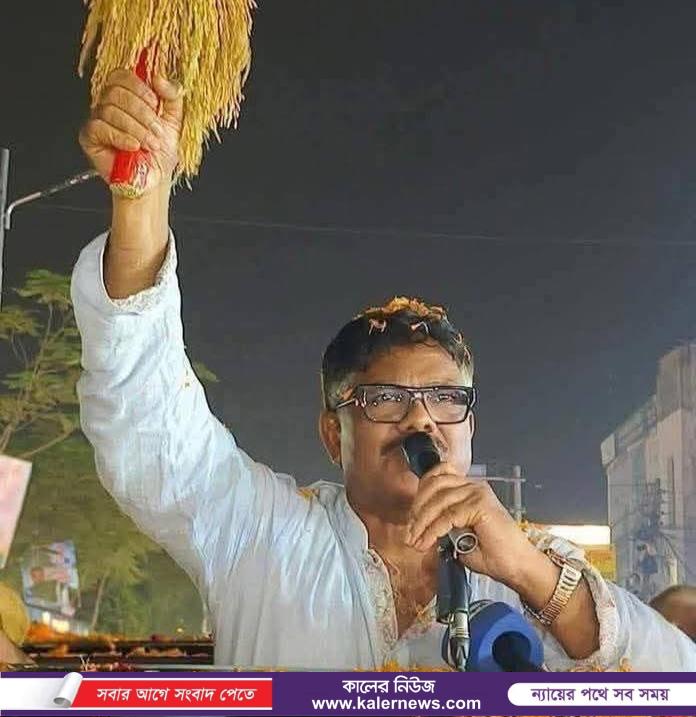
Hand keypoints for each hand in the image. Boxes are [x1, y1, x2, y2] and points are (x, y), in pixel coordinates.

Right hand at [79, 69, 182, 193]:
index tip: (155, 105)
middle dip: (142, 113)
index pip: (122, 76)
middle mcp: (109, 105)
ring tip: (149, 144)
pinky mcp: (89, 137)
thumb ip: (172, 96)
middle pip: (116, 91)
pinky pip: (100, 127)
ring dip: (136, 129)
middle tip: (156, 132)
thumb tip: (159, 77)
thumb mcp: (174, 121)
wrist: (154, 180)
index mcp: (127, 97)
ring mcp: (97, 119)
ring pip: (110, 110)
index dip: (139, 87)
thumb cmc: (160, 154)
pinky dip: (121, 137)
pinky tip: (133, 146)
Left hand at [405, 461, 542, 589]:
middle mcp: (473, 485)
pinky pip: (447, 516)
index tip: (411, 520)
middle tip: (409, 533)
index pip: (436, 479)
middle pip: (433, 486)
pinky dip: (432, 531)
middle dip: (417, 510)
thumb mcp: (459, 533)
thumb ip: (442, 522)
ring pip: (438, 501)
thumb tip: (419, 523)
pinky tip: (426, 543)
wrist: (516, 567)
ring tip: (415, 541)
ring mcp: (477, 493)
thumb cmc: (492, 553)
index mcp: (469, 488)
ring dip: (421, 523)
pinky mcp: (480, 505)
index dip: (420, 497)